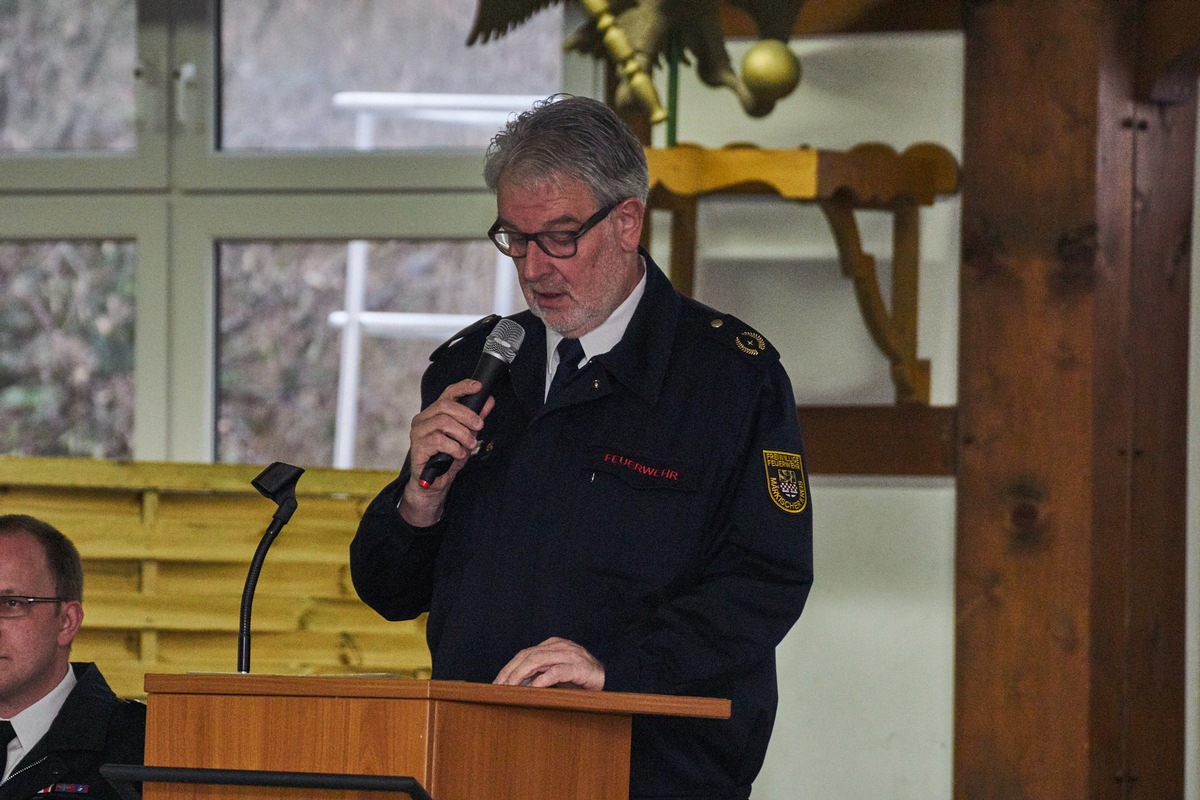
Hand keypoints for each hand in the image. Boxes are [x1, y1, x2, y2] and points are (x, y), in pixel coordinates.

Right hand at [397, 379, 494, 525]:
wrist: (433, 484)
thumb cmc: (447, 459)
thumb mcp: (466, 437)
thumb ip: (475, 419)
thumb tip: (488, 401)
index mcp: (433, 413)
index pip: (447, 393)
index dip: (463, 387)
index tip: (478, 387)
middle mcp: (423, 419)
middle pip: (445, 406)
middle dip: (467, 414)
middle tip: (479, 426)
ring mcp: (418, 432)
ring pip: (443, 422)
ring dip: (462, 434)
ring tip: (469, 445)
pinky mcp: (417, 447)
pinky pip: (439, 440)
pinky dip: (454, 447)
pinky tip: (458, 455)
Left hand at [493, 637, 604, 690]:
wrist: (610, 677)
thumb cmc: (580, 679)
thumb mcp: (556, 675)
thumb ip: (538, 676)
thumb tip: (516, 687)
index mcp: (552, 645)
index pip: (524, 653)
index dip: (509, 667)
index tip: (496, 682)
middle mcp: (559, 646)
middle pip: (528, 655)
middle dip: (511, 671)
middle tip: (499, 687)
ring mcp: (570, 655)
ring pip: (539, 660)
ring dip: (522, 674)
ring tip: (511, 687)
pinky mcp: (579, 667)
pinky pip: (558, 671)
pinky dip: (544, 679)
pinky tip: (534, 688)